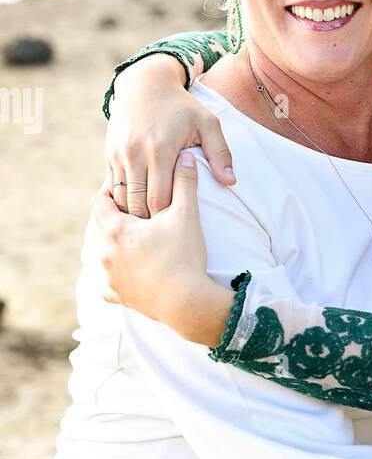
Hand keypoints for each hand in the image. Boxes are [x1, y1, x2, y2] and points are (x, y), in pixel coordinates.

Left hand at [91, 153, 231, 344]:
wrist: (187, 302)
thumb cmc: (184, 257)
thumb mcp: (187, 215)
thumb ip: (185, 182)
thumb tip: (187, 156)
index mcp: (115, 229)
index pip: (100, 202)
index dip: (112, 193)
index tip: (125, 191)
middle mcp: (104, 252)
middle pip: (99, 227)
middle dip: (113, 219)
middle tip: (131, 214)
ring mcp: (109, 276)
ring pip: (101, 254)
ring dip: (113, 246)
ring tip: (131, 241)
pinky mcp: (117, 296)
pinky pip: (107, 284)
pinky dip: (115, 276)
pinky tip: (125, 271)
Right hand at [106, 55, 235, 217]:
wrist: (146, 84)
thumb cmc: (182, 107)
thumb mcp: (207, 123)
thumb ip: (220, 153)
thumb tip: (231, 182)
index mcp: (161, 150)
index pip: (160, 199)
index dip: (167, 216)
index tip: (177, 225)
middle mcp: (135, 153)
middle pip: (138, 203)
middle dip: (150, 221)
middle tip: (162, 232)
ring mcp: (119, 154)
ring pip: (121, 198)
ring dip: (133, 213)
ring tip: (149, 225)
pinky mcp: (109, 154)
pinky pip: (111, 187)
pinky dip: (120, 200)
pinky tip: (134, 210)